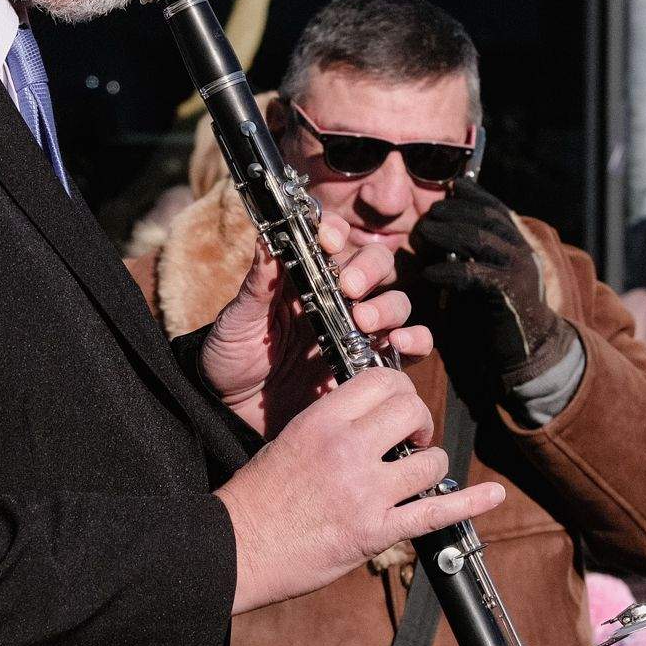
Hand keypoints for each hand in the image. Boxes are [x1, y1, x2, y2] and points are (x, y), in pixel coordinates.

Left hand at [198, 212, 431, 436]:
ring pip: (396, 303)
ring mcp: (358, 332)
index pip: (332, 240)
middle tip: (349, 288)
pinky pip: (409, 347)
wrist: (235, 412)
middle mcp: (337, 299)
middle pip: (375, 265)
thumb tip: (265, 239)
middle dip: (368, 269)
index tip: (328, 244)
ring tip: (363, 322)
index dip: (336, 233)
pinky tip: (397, 345)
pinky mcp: (371, 366)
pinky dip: (414, 341)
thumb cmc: (231, 359)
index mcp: (304, 278)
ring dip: (388, 306)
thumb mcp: (236, 322)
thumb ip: (257, 286)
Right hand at [215, 368, 504, 613]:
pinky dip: (470, 503)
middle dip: (421, 422)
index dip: (399, 390)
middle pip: (412, 411)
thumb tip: (369, 418)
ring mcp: (364, 491)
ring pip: (430, 461)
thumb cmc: (255, 498)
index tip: (397, 407)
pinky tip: (493, 496)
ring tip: (417, 475)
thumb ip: (330, 425)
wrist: (235, 549)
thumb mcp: (287, 440)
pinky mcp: (375, 532)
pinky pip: (435, 513)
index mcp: (321, 420)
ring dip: (430, 466)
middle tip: (412, 439)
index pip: (381, 381)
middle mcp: (347, 449)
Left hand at [411, 181, 573, 388]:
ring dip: (445, 233)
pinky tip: (429, 274)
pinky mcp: (506, 294)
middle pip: (483, 217)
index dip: (473, 194)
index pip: (494, 208)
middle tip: (426, 219)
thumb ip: (472, 252)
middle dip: (451, 212)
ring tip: (422, 236)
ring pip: (478, 238)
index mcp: (516, 243)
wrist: (526, 351)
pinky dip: (446, 272)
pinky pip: (471, 274)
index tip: (452, 188)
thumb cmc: (496, 312)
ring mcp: (516, 270)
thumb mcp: (486, 273)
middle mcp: (520, 251)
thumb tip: (438, 228)